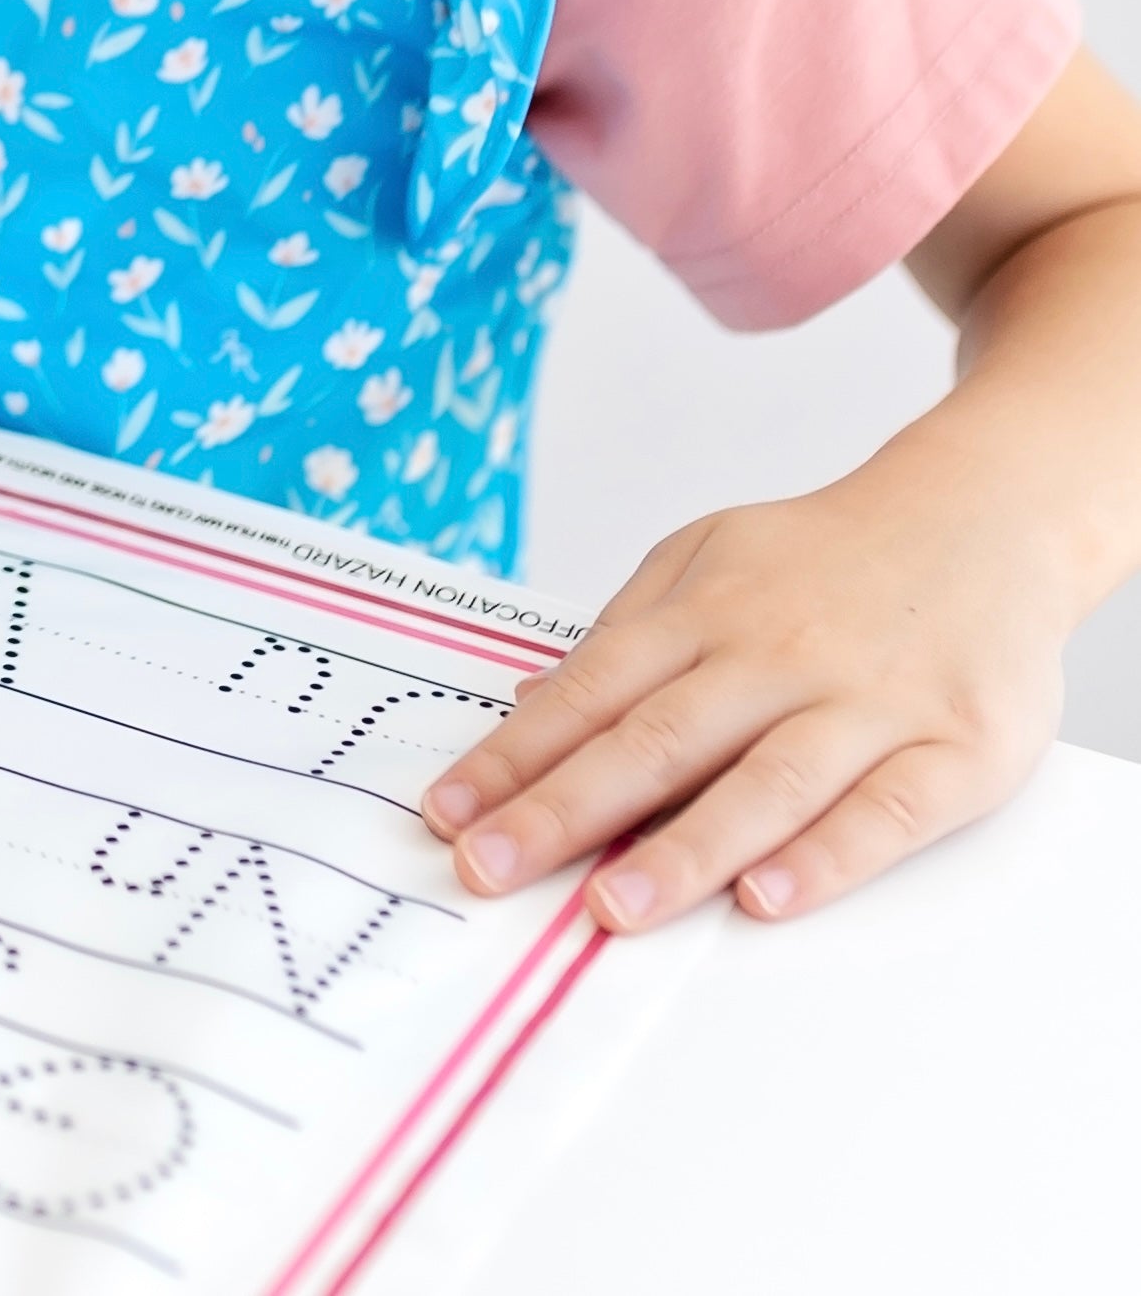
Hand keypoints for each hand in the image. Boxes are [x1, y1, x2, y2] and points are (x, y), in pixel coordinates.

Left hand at [420, 458, 1069, 930]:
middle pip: (656, 742)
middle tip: (489, 870)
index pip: (589, 693)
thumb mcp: (706, 558)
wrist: (979, 521)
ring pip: (763, 785)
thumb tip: (531, 699)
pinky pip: (884, 812)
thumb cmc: (821, 560)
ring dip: (682, 851)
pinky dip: (823, 858)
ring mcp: (866, 704)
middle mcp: (774, 656)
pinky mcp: (956, 750)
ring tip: (611, 909)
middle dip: (562, 812)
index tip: (449, 813)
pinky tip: (763, 900)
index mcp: (703, 612)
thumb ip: (627, 632)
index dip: (514, 757)